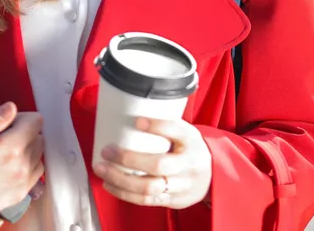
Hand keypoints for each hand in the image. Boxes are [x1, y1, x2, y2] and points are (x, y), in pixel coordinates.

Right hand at [0, 102, 44, 228]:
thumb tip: (11, 108)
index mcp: (9, 149)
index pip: (35, 121)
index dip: (19, 117)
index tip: (4, 123)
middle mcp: (21, 167)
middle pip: (38, 137)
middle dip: (23, 132)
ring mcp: (22, 183)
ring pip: (38, 155)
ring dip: (26, 149)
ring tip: (2, 153)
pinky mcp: (18, 195)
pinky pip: (35, 173)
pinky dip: (26, 166)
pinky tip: (7, 166)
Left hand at [92, 117, 211, 209]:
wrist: (211, 177)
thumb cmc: (189, 149)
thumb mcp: (184, 131)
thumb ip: (163, 124)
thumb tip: (128, 113)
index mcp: (192, 141)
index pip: (177, 130)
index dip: (157, 126)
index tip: (137, 121)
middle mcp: (189, 165)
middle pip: (158, 164)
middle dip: (128, 159)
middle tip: (107, 150)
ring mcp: (182, 186)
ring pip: (149, 187)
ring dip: (120, 179)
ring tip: (102, 169)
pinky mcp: (173, 201)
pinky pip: (147, 200)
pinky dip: (125, 193)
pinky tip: (110, 184)